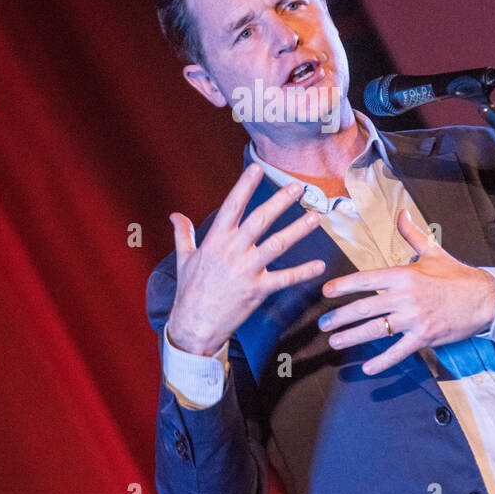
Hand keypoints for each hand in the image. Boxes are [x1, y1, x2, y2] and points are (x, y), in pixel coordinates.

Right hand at [167, 163, 326, 355]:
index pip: (231, 206)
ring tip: (315, 217)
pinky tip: (319, 264)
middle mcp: (232, 252)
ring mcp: (246, 271)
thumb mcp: (184, 259)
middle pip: (259, 220)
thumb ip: (183, 234)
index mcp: (215, 241)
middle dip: (279, 202)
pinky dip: (303, 272)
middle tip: (297, 187)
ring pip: (277, 245)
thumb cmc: (190, 291)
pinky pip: (284, 279)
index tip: (256, 168)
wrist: (194, 326)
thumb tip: (175, 215)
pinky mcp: (257, 290)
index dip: (244, 186)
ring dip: (298, 230)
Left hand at [318, 209, 494, 374]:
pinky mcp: (424, 337)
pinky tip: (367, 368)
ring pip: (376, 330)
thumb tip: (401, 213)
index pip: (367, 279)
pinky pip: (398, 351)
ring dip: (352, 337)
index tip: (326, 292)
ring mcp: (415, 319)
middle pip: (366, 308)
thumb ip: (412, 234)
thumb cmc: (457, 275)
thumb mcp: (433, 251)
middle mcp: (406, 297)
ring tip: (335, 342)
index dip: (344, 286)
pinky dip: (382, 361)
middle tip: (323, 324)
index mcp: (405, 275)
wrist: (485, 298)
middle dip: (340, 317)